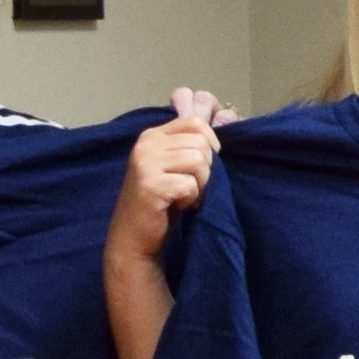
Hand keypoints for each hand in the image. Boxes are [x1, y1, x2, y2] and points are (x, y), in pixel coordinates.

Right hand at [112, 87, 225, 262]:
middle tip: (191, 187)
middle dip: (206, 169)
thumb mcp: (171, 165)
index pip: (195, 122)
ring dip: (200, 185)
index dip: (210, 143)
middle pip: (201, 143)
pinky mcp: (151, 184)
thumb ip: (188, 145)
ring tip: (184, 196)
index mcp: (151, 135)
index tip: (206, 165)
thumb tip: (224, 121)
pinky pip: (191, 184)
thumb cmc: (160, 201)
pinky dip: (191, 199)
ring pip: (199, 161)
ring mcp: (146, 163)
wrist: (133, 236)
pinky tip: (177, 205)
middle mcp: (146, 144)